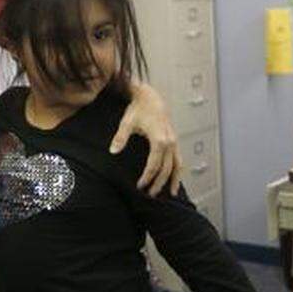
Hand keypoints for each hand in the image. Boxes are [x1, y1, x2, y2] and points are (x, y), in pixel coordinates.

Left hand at [111, 82, 181, 196]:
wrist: (151, 97)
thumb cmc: (138, 109)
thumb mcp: (126, 122)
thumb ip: (120, 138)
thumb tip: (112, 152)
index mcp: (159, 140)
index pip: (154, 165)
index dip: (147, 177)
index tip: (139, 186)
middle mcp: (170, 142)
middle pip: (166, 169)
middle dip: (159, 183)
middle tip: (150, 194)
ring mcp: (175, 141)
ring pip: (177, 165)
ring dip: (173, 180)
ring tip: (170, 194)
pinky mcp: (175, 140)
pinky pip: (179, 159)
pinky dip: (178, 170)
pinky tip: (176, 179)